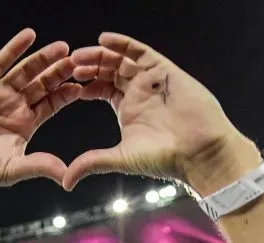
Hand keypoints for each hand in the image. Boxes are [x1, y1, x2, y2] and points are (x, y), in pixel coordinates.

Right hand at [0, 28, 80, 193]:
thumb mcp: (13, 169)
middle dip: (59, 72)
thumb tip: (66, 174)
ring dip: (42, 58)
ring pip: (24, 71)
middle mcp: (13, 107)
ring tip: (61, 47)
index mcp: (25, 124)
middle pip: (41, 84)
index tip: (83, 84)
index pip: (52, 103)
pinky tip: (28, 36)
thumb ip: (39, 165)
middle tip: (77, 60)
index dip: (66, 93)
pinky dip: (13, 50)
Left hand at [63, 33, 243, 190]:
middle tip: (69, 66)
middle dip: (90, 66)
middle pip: (110, 70)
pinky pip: (142, 52)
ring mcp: (153, 79)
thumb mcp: (119, 158)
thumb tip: (65, 183)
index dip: (85, 84)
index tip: (68, 84)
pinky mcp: (165, 70)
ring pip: (122, 59)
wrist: (199, 151)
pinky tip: (104, 39)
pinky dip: (124, 44)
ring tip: (80, 56)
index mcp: (128, 109)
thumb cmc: (164, 158)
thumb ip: (91, 163)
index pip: (102, 88)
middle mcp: (140, 91)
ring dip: (101, 55)